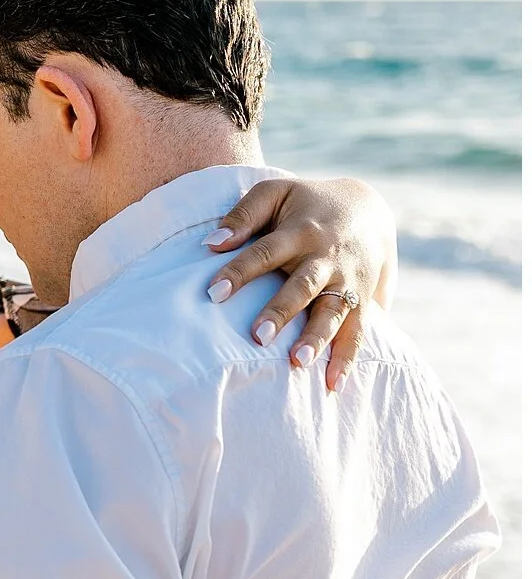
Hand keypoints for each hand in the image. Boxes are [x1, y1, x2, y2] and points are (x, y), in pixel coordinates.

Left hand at [205, 176, 396, 390]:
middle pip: (303, 287)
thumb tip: (210, 244)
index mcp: (300, 231)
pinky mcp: (363, 300)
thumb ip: (243, 215)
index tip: (213, 293)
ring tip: (298, 363)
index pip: (264, 252)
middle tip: (257, 338)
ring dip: (317, 338)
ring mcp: (347, 282)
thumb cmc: (306, 204)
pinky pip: (358, 331)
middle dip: (281, 312)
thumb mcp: (276, 193)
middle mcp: (326, 258)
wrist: (368, 210)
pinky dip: (348, 358)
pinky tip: (333, 385)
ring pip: (333, 312)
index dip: (239, 272)